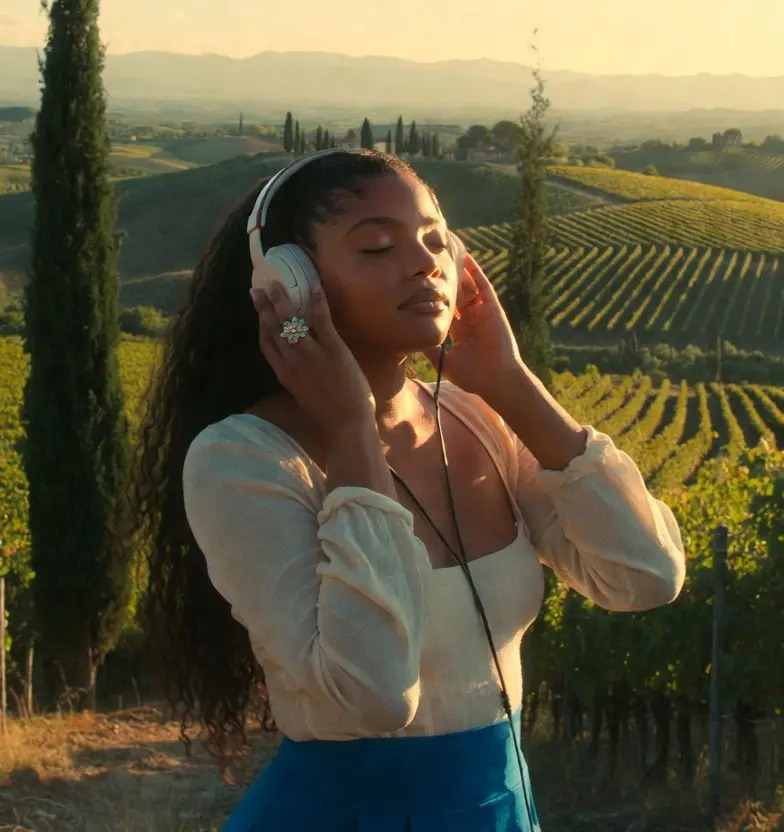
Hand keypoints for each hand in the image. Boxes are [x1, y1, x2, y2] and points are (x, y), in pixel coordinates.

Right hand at [252, 281, 375, 435]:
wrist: (347, 423)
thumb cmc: (329, 412)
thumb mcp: (303, 395)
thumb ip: (296, 376)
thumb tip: (296, 360)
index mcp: (284, 374)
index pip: (266, 344)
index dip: (261, 324)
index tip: (259, 310)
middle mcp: (293, 362)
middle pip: (273, 328)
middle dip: (265, 306)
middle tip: (259, 287)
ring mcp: (312, 355)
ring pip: (290, 322)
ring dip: (282, 300)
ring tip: (276, 283)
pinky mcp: (333, 349)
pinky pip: (322, 320)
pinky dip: (318, 301)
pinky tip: (314, 286)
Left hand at [423, 253, 521, 399]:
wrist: (497, 380)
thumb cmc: (473, 376)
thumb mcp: (444, 362)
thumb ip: (430, 349)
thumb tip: (409, 340)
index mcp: (459, 330)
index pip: (443, 307)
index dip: (431, 296)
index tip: (415, 285)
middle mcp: (469, 318)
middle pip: (454, 292)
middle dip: (442, 279)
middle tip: (426, 262)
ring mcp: (481, 311)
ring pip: (466, 286)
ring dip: (457, 270)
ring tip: (443, 252)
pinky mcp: (491, 307)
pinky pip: (482, 285)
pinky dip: (475, 271)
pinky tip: (465, 257)